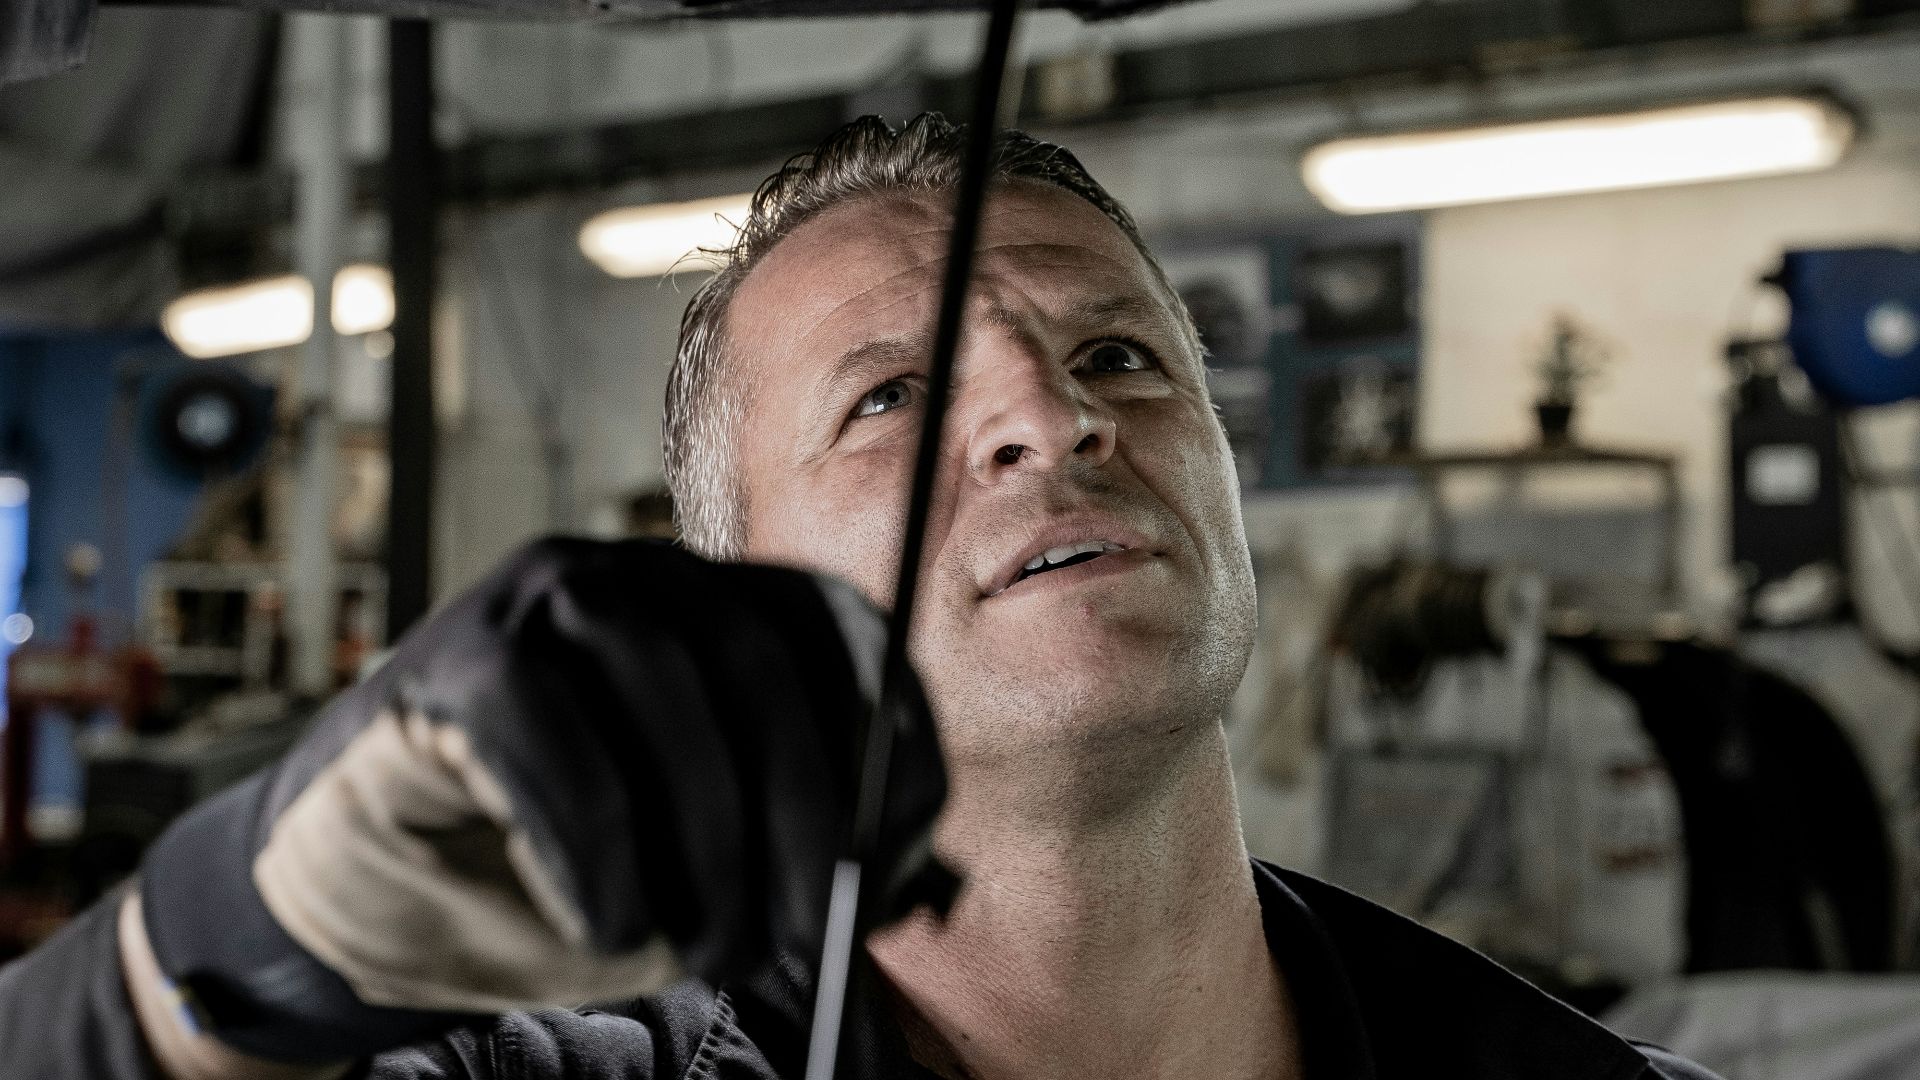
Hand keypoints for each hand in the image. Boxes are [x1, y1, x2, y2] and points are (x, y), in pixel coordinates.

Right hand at [132, 539, 948, 1064]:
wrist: (381, 903)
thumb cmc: (567, 881)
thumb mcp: (712, 879)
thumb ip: (806, 863)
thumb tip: (897, 880)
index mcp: (726, 608)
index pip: (843, 635)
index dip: (891, 741)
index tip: (902, 855)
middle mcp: (644, 578)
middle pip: (759, 660)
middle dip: (805, 812)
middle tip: (813, 935)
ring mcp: (543, 600)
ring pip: (663, 683)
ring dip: (707, 838)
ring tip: (714, 952)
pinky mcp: (456, 656)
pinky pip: (550, 732)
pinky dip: (596, 845)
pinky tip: (611, 926)